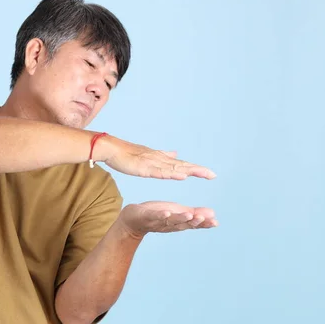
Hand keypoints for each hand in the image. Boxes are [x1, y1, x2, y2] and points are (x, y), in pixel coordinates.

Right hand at [100, 137, 215, 179]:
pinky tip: (181, 175)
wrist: (111, 149)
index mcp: (160, 158)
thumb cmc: (126, 154)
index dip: (195, 168)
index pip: (181, 164)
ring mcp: (152, 163)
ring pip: (174, 168)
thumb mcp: (148, 155)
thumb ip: (163, 155)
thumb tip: (176, 153)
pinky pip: (160, 172)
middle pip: (182, 165)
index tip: (209, 173)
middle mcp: (159, 159)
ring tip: (203, 174)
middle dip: (198, 170)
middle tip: (213, 175)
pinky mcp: (144, 168)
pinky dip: (172, 174)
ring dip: (189, 171)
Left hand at [117, 201, 217, 238]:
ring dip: (180, 218)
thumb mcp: (178, 212)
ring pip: (171, 220)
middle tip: (204, 218)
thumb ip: (194, 213)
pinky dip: (160, 215)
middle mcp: (169, 224)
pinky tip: (167, 213)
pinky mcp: (147, 216)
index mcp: (178, 223)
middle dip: (194, 221)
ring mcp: (158, 221)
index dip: (203, 224)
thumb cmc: (157, 215)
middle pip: (183, 224)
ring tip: (189, 214)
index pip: (193, 224)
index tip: (215, 222)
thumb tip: (213, 214)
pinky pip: (154, 216)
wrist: (133, 219)